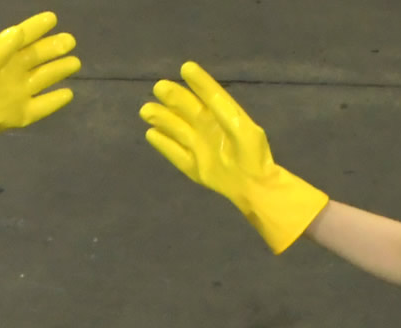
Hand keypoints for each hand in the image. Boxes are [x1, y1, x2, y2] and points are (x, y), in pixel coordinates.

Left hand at [0, 12, 79, 181]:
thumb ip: (2, 46)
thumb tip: (20, 32)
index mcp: (4, 56)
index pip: (23, 37)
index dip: (36, 27)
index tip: (52, 18)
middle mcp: (14, 72)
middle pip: (38, 57)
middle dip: (54, 48)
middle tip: (70, 40)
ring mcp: (20, 93)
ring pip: (44, 78)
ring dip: (59, 70)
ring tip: (75, 62)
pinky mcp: (22, 114)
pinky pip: (43, 105)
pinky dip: (56, 100)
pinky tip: (69, 93)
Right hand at [140, 61, 328, 253]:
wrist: (253, 186)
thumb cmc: (252, 155)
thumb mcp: (243, 129)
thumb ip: (225, 112)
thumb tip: (208, 93)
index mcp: (223, 116)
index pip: (209, 95)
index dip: (199, 82)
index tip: (186, 68)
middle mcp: (209, 128)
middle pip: (188, 109)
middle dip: (173, 98)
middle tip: (159, 87)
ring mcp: (199, 147)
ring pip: (177, 129)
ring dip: (162, 119)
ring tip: (146, 109)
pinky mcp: (192, 166)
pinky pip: (175, 153)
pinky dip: (163, 144)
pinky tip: (151, 134)